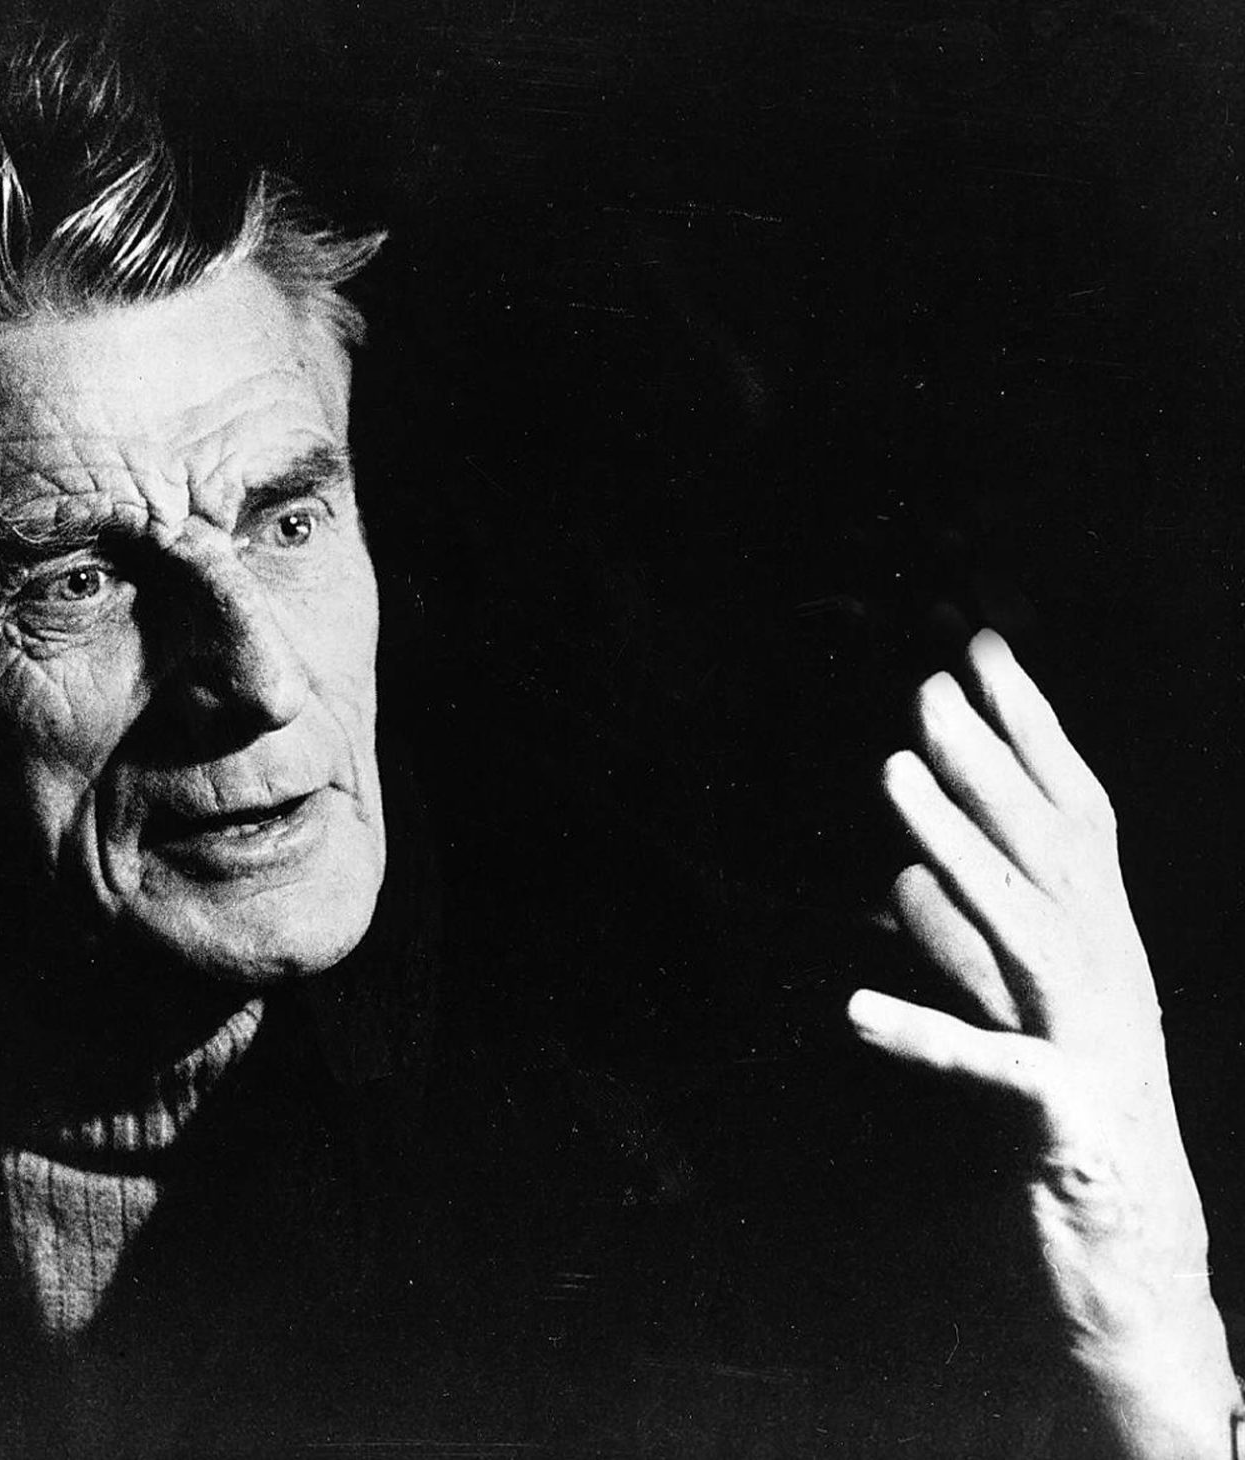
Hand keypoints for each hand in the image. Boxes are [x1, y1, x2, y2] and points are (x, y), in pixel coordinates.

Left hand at [848, 629, 1237, 1456]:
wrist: (1133, 1259)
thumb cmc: (1066, 1125)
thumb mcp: (1011, 1022)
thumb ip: (964, 948)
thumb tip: (904, 873)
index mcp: (1098, 942)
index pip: (1071, 813)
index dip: (1029, 727)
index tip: (979, 646)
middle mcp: (1108, 974)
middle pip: (1049, 850)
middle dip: (989, 759)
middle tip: (928, 683)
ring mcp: (1093, 1044)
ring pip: (1026, 929)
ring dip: (957, 849)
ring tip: (890, 774)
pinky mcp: (1066, 1123)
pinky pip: (994, 1072)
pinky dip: (929, 1035)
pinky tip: (855, 1009)